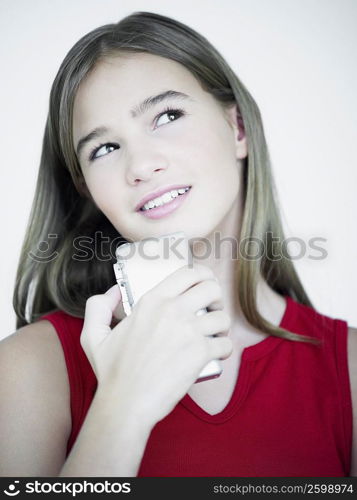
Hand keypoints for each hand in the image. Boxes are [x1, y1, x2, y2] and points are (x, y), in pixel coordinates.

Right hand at [80, 264, 232, 425]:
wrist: (126, 403)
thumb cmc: (112, 372)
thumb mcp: (93, 335)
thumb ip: (98, 307)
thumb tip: (114, 292)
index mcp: (152, 300)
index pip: (189, 273)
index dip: (203, 276)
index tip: (205, 285)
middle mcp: (173, 310)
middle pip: (211, 289)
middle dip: (216, 298)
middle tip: (210, 311)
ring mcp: (188, 331)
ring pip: (223, 317)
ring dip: (221, 326)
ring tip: (213, 335)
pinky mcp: (200, 353)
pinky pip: (226, 344)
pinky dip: (224, 350)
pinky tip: (216, 354)